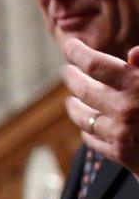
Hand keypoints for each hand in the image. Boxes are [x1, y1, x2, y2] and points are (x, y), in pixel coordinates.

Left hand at [62, 37, 138, 172]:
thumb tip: (133, 53)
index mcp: (138, 86)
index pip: (96, 64)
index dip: (78, 52)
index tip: (70, 45)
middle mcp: (125, 109)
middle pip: (84, 90)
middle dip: (72, 78)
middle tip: (66, 71)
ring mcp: (120, 133)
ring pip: (83, 117)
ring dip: (74, 107)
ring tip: (71, 100)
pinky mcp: (120, 154)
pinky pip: (92, 139)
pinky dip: (87, 130)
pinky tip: (87, 125)